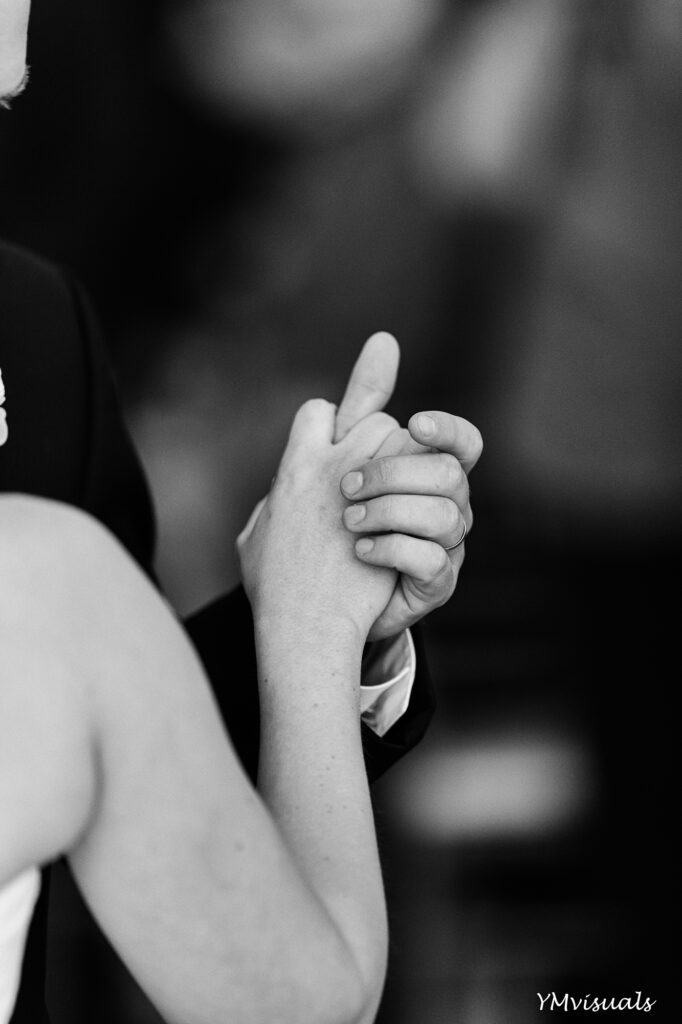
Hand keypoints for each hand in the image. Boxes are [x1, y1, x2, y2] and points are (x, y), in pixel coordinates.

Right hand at [237, 399, 400, 646]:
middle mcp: (332, 469)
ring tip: (399, 494)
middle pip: (373, 421)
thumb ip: (267, 513)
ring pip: (405, 446)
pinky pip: (422, 481)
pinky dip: (422, 491)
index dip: (327, 424)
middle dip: (379, 443)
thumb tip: (276, 500)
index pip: (317, 413)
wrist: (306, 624)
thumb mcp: (254, 541)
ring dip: (407, 465)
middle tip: (376, 477)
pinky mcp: (399, 516)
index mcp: (296, 470)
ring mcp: (370, 491)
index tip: (335, 443)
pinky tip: (412, 514)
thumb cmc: (275, 590)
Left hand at [334, 334, 482, 640]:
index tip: (413, 423)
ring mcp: (447, 548)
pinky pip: (434, 563)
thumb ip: (365, 401)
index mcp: (431, 473)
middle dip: (395, 474)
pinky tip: (359, 549)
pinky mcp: (435, 585)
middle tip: (347, 485)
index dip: (447, 429)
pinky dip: (393, 550)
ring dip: (390, 513)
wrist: (322, 599)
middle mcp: (448, 507)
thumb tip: (384, 338)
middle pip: (451, 476)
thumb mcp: (344, 456)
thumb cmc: (341, 521)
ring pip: (447, 517)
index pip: (464, 443)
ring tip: (347, 522)